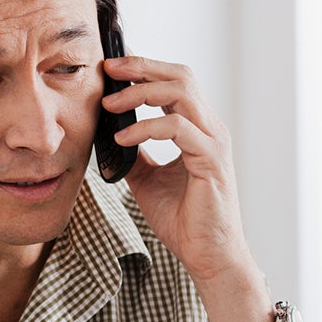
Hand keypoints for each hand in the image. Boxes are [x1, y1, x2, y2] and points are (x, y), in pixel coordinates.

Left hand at [103, 55, 254, 286]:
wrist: (207, 255)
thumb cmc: (183, 219)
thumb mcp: (146, 179)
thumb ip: (134, 153)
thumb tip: (107, 133)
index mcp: (198, 129)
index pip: (175, 82)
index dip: (145, 69)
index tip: (112, 68)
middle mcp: (210, 129)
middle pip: (180, 76)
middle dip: (142, 67)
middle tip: (109, 69)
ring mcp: (214, 142)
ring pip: (181, 93)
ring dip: (140, 92)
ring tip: (110, 104)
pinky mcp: (211, 161)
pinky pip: (177, 128)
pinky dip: (145, 127)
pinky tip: (122, 138)